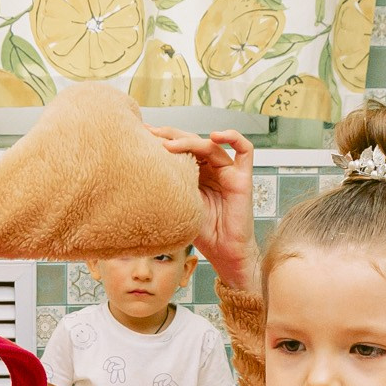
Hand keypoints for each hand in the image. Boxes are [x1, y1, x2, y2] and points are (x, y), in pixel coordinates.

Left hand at [147, 125, 256, 295]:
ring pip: (211, 144)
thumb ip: (168, 185)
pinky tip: (216, 136)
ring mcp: (227, 171)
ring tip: (170, 145)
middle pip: (192, 140)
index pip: (179, 147)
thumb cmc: (202, 233)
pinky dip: (232, 137)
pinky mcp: (242, 177)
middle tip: (150, 134)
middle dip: (170, 135)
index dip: (161, 139)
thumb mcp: (177, 205)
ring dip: (189, 141)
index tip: (141, 136)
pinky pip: (244, 149)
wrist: (223, 252)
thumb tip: (141, 168)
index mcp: (194, 173)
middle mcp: (211, 168)